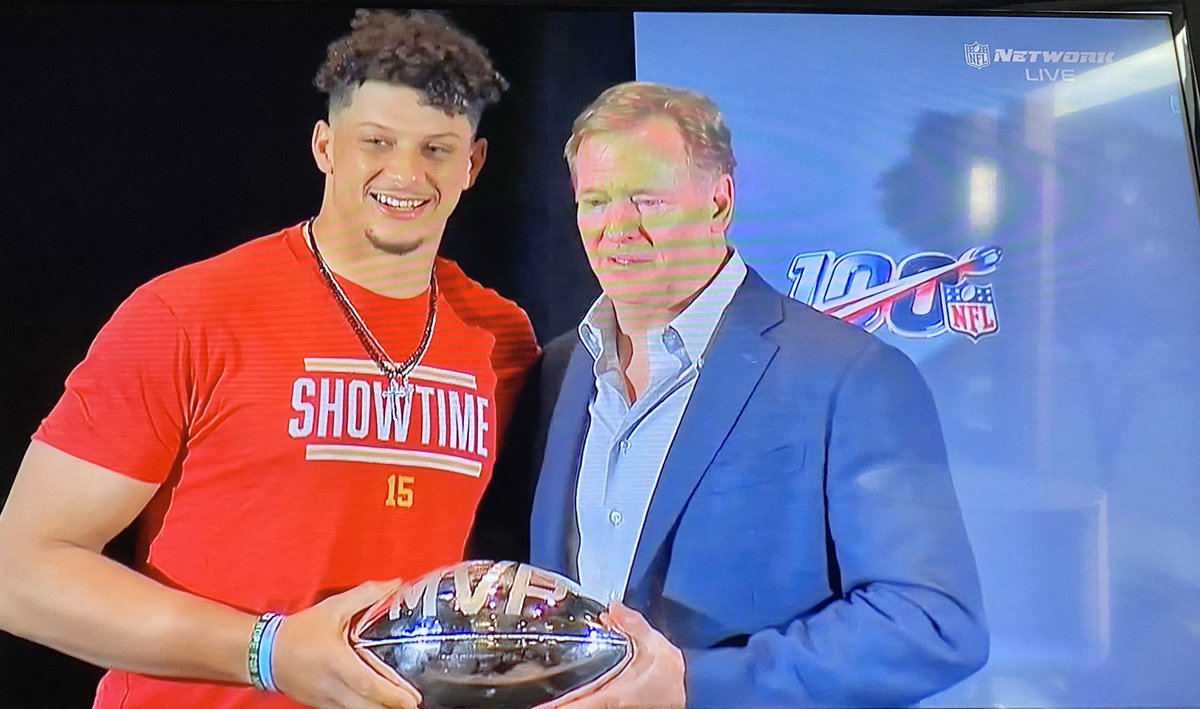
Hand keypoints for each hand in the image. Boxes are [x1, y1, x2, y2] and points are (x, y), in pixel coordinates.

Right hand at [271, 580, 420, 708]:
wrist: (265, 653)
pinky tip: (377, 705)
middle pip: (367, 706)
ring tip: (400, 705)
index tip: (412, 700)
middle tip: (414, 704)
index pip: (368, 683)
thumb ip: (366, 595)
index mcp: (336, 662)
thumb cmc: (300, 631)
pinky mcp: (322, 705)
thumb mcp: (333, 608)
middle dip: (392, 708)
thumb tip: (395, 584)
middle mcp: (332, 686)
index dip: (392, 694)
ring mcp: (326, 700)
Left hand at [542, 601, 685, 708]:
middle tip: (534, 699)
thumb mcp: (656, 645)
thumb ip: (633, 625)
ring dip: (568, 703)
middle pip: (575, 707)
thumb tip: (614, 608)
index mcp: (613, 694)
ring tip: (548, 700)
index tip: (535, 705)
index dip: (553, 707)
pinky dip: (581, 701)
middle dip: (555, 704)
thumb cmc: (677, 675)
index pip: (575, 704)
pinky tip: (573, 696)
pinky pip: (594, 705)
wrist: (698, 691)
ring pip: (584, 707)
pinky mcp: (620, 707)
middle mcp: (610, 706)